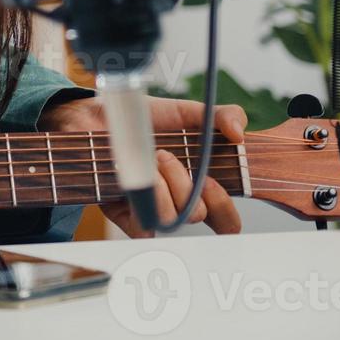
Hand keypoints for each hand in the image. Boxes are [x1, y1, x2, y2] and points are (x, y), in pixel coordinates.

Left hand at [36, 95, 247, 236]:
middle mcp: (177, 201)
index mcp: (198, 184)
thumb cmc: (144, 119)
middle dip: (191, 184)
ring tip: (151, 158)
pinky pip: (144, 228)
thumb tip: (240, 134)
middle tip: (168, 156)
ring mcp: (151, 208)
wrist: (99, 115)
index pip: (225, 221)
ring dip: (167, 185)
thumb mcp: (188, 111)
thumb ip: (222, 116)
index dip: (226, 209)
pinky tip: (137, 177)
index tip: (212, 179)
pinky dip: (146, 200)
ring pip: (174, 219)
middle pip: (202, 217)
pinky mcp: (124, 213)